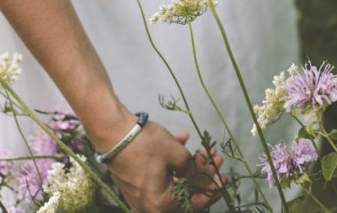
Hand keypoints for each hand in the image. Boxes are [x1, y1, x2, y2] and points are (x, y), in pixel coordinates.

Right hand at [100, 117, 223, 211]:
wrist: (113, 132)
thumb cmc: (146, 145)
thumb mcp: (177, 156)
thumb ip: (196, 173)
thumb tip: (209, 183)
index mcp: (161, 205)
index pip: (196, 203)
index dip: (212, 188)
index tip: (223, 175)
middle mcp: (150, 207)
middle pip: (185, 193)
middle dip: (201, 173)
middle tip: (213, 156)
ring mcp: (143, 197)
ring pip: (175, 182)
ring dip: (189, 165)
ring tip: (201, 148)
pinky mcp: (138, 185)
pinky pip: (161, 177)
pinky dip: (173, 162)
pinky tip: (182, 140)